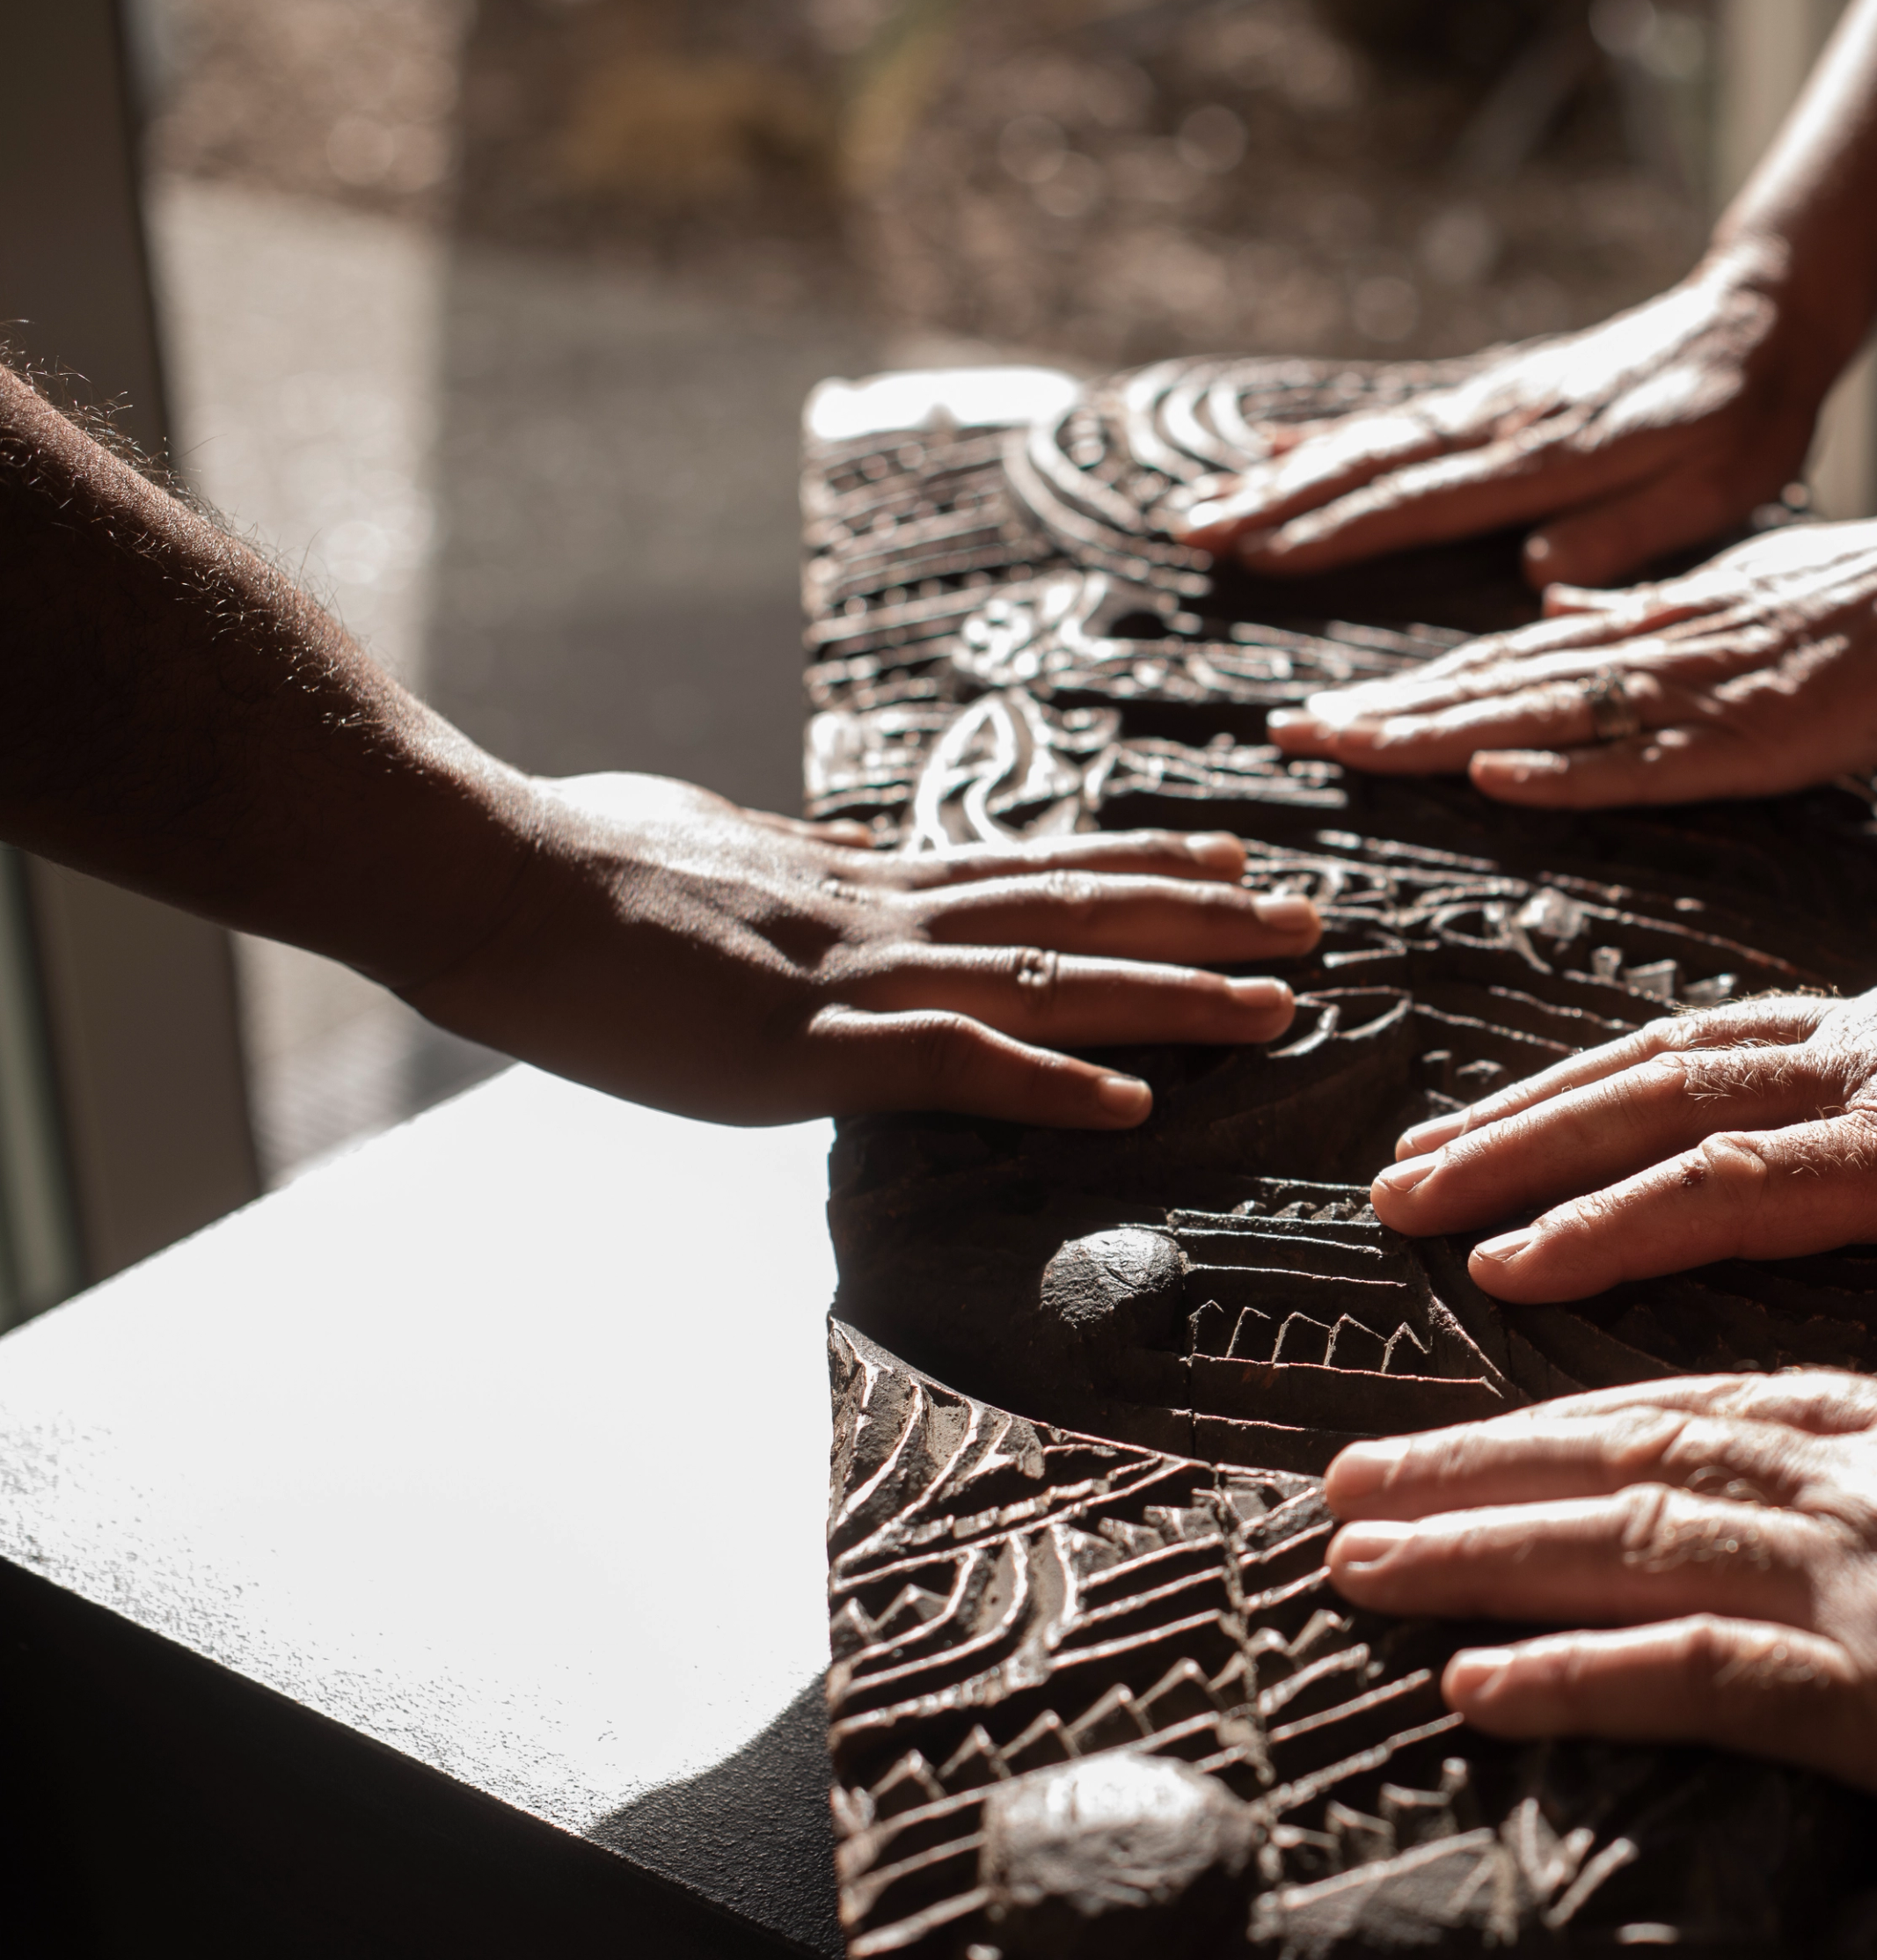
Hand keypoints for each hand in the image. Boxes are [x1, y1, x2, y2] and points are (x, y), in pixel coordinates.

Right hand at [398, 772, 1321, 1127]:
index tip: (1226, 861)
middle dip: (1204, 922)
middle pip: (1074, 911)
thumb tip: (823, 869)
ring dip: (1173, 995)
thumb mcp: (709, 853)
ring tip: (1281, 1001)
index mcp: (857, 882)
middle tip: (1314, 920)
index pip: (1028, 867)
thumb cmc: (569, 863)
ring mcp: (849, 978)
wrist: (479, 873)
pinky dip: (1049, 1084)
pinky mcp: (802, 1045)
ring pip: (1048, 978)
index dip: (1136, 868)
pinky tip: (1136, 1106)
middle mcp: (880, 917)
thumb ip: (787, 875)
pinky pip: (952, 1065)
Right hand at [1175, 257, 1832, 586]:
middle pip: (1373, 464)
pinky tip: (1280, 446)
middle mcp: (1506, 424)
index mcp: (1552, 459)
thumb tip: (1535, 568)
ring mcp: (1494, 403)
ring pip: (1371, 439)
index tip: (1265, 557)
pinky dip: (1334, 433)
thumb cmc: (1744, 422)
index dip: (1341, 533)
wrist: (1756, 321)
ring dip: (1286, 473)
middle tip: (1194, 534)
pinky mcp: (1498, 393)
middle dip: (1279, 500)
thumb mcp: (1714, 490)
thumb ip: (1628, 530)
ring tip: (1210, 504)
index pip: (1425, 501)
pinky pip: (1400, 416)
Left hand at [1262, 492, 1876, 809]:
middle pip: (1495, 689)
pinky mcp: (1765, 733)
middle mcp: (1657, 654)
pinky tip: (1496, 777)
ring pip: (1546, 717)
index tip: (1321, 715)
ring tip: (1345, 750)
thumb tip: (1556, 615)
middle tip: (1285, 738)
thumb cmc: (1875, 591)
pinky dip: (1571, 768)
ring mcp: (1705, 693)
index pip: (1503, 666)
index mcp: (1651, 629)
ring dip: (1439, 736)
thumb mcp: (1738, 592)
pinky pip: (1651, 761)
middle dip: (1385, 715)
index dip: (1407, 693)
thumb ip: (1643, 612)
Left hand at [1323, 1371, 1876, 1906]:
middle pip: (1640, 1451)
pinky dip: (1575, 1677)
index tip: (1482, 1429)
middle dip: (1478, 1465)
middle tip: (1347, 1484)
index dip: (1582, 1414)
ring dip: (1478, 1551)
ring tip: (1356, 1563)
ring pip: (1636, 1539)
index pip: (1722, 1402)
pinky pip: (1699, 1677)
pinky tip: (1475, 1688)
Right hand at [1367, 962, 1876, 1376]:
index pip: (1744, 1180)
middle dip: (1521, 1147)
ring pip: (1674, 1051)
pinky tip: (1562, 1101)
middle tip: (1396, 1200)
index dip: (1617, 1225)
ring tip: (1430, 1152)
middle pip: (1668, 1095)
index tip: (1502, 1270)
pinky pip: (1718, 1029)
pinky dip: (1615, 1063)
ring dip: (1543, 1100)